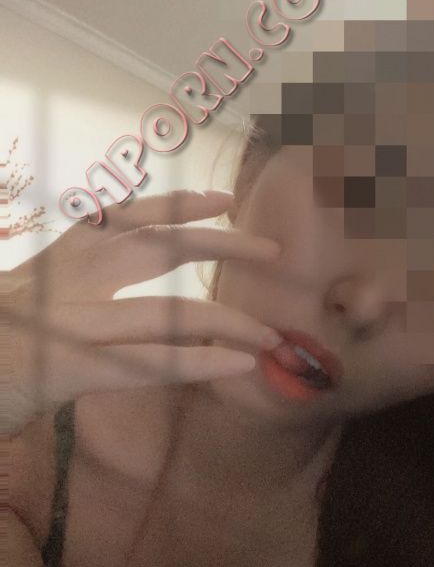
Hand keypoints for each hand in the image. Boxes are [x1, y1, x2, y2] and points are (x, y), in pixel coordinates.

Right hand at [4, 189, 282, 435]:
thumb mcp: (28, 311)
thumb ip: (73, 302)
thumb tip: (117, 310)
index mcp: (56, 264)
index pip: (124, 219)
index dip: (175, 204)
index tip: (219, 201)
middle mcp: (65, 281)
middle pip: (156, 247)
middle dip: (219, 245)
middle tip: (270, 252)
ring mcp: (67, 322)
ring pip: (166, 313)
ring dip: (227, 323)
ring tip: (272, 337)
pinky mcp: (64, 366)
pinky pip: (146, 363)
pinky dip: (197, 363)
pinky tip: (236, 366)